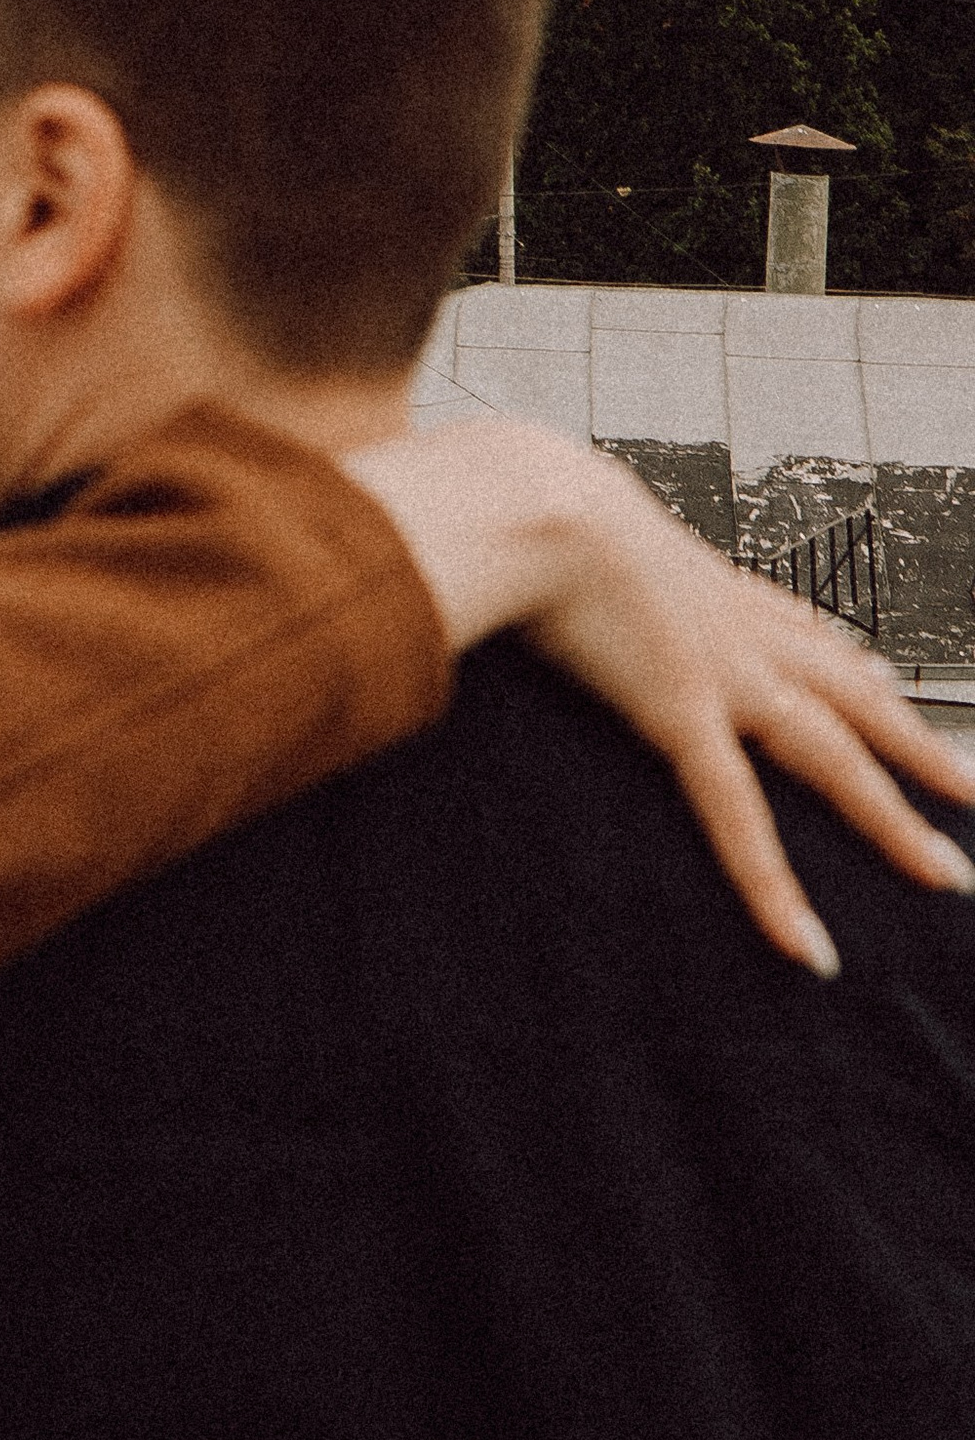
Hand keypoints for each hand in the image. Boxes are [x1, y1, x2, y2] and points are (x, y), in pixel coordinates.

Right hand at [345, 421, 974, 975]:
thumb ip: (553, 538)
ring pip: (836, 758)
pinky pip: (741, 819)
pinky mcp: (684, 717)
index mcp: (704, 580)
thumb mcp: (561, 516)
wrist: (532, 496)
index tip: (882, 673)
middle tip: (968, 786)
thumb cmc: (528, 499)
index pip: (798, 626)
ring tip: (945, 871)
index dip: (848, 658)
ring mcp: (723, 675)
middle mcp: (735, 627)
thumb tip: (510, 526)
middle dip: (917, 746)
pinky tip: (804, 944)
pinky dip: (773, 887)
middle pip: (852, 696)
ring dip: (897, 817)